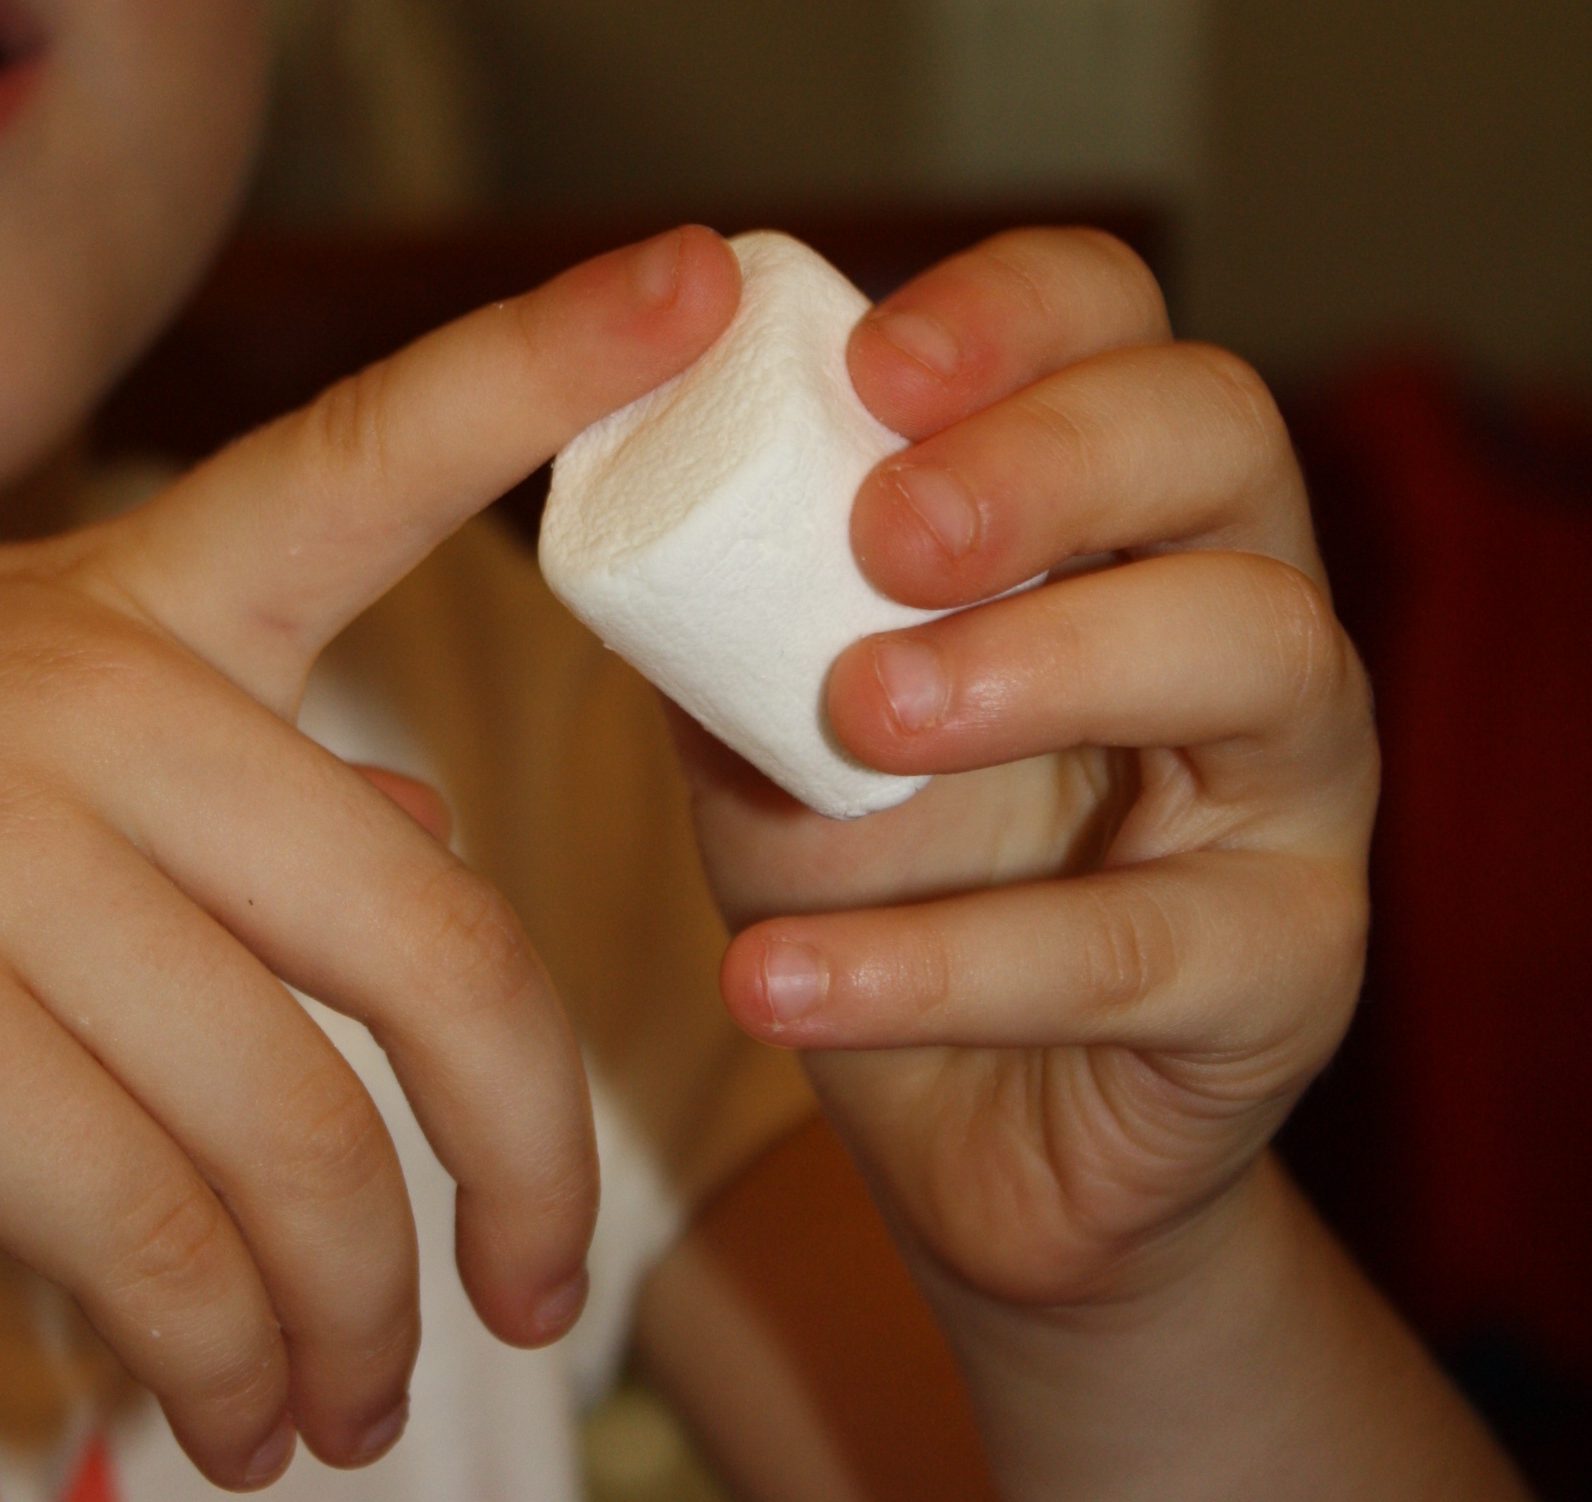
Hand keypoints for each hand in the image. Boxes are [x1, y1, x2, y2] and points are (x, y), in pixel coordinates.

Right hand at [0, 228, 739, 1487]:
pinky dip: (221, 1357)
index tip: (697, 284)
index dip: (546, 362)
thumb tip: (435, 836)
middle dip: (527, 1155)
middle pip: (438, 944)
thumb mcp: (53, 733)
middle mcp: (101, 696)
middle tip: (542, 1289)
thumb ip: (263, 789)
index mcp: (152, 598)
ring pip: (294, 1129)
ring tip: (348, 1410)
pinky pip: (146, 1228)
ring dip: (354, 1308)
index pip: (372, 453)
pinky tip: (224, 1421)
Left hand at [686, 227, 1378, 1311]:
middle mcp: (1239, 609)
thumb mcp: (773, 718)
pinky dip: (943, 963)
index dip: (1011, 314)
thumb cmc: (880, 882)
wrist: (960, 1123)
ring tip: (860, 718)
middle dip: (1050, 458)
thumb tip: (601, 457)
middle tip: (884, 536)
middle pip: (1223, 437)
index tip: (868, 372)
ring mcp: (1291, 787)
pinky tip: (778, 980)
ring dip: (1040, 664)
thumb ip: (727, 598)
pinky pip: (1143, 946)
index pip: (1117, 327)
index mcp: (1113, 514)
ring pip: (1253, 652)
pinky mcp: (1282, 969)